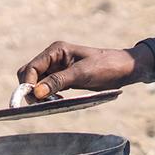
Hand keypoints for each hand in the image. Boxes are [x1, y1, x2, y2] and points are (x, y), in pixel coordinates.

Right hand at [17, 41, 150, 99]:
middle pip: (29, 75)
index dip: (28, 84)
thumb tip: (36, 93)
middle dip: (31, 90)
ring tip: (52, 103)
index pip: (31, 68)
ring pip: (37, 83)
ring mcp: (58, 68)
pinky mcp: (64, 78)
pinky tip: (58, 101)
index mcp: (56, 50)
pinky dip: (48, 96)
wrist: (125, 69)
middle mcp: (54, 57)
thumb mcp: (83, 74)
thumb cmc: (107, 66)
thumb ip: (58, 81)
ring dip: (40, 95)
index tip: (34, 100)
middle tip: (41, 104)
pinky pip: (48, 88)